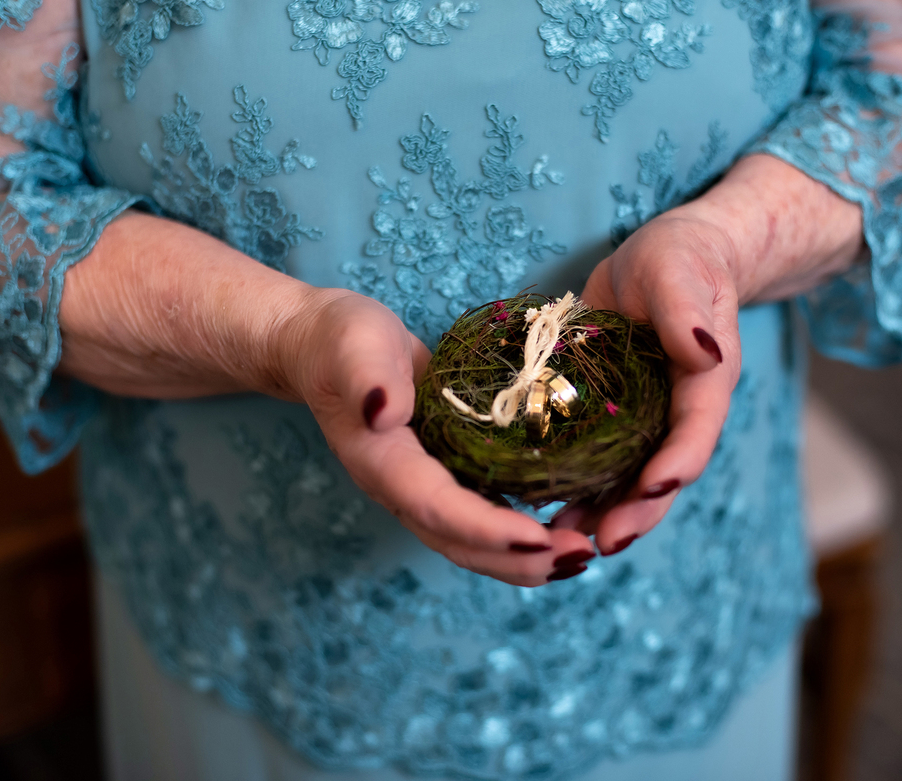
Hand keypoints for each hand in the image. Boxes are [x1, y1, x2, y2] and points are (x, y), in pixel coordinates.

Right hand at [61, 215, 595, 585]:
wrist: (321, 347)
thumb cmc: (340, 341)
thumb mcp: (354, 345)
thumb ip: (368, 378)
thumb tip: (384, 414)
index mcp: (384, 465)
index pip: (439, 509)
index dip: (490, 529)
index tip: (540, 538)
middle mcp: (403, 490)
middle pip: (461, 543)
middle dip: (520, 560)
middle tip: (580, 558)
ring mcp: (421, 489)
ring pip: (472, 541)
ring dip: (525, 558)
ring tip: (580, 555)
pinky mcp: (440, 476)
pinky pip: (480, 517)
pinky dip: (519, 531)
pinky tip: (561, 523)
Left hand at [564, 155, 862, 552]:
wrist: (666, 261)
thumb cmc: (680, 259)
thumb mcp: (678, 271)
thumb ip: (686, 311)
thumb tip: (705, 351)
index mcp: (705, 383)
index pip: (696, 431)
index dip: (676, 464)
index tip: (652, 491)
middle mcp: (677, 412)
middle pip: (662, 474)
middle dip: (635, 512)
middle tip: (601, 543)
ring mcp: (645, 420)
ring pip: (627, 479)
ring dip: (600, 513)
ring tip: (561, 541)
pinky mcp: (612, 417)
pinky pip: (597, 461)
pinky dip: (575, 487)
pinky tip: (542, 509)